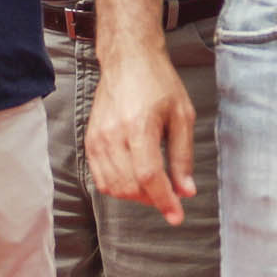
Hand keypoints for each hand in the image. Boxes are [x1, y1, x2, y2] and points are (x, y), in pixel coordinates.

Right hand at [86, 49, 197, 224]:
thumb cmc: (158, 83)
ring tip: (154, 187)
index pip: (149, 176)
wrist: (128, 60)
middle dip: (153, 199)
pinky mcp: (90, 141)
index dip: (164, 201)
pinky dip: (118, 187)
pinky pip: (100, 178)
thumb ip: (182, 157)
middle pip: (131, 185)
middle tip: (170, 195)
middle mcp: (114, 134)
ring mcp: (98, 139)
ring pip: (114, 186)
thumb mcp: (182, 116)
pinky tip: (134, 180)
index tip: (177, 216)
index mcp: (139, 125)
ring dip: (136, 196)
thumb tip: (186, 191)